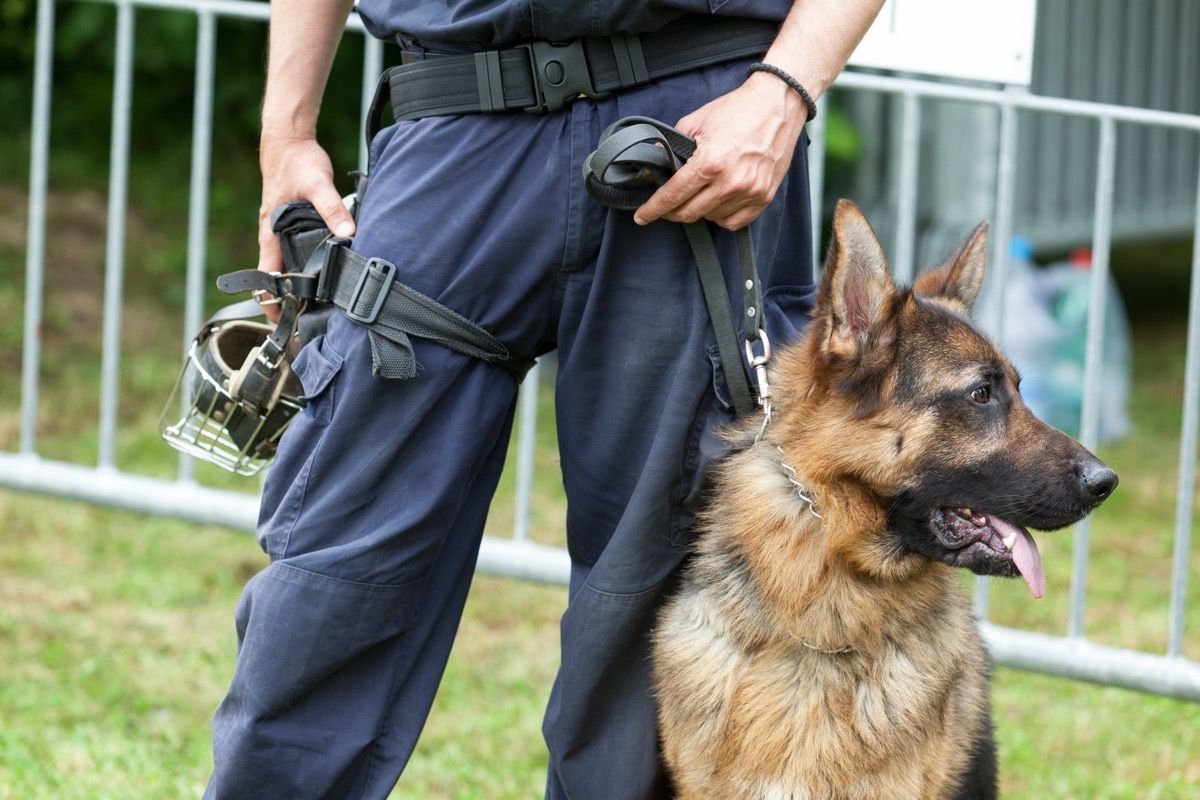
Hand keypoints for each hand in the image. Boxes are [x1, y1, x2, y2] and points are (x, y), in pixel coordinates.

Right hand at [255, 135, 355, 320]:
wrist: (289, 140)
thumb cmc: (297, 161)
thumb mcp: (318, 184)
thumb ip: (334, 209)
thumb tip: (349, 235)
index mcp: (271, 233)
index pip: (266, 278)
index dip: (272, 302)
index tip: (285, 321)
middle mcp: (273, 236)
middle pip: (276, 279)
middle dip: (288, 301)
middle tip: (309, 323)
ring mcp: (281, 231)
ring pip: (288, 266)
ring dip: (300, 286)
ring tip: (320, 308)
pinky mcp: (293, 224)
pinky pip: (297, 252)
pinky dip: (308, 267)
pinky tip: (327, 275)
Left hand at [633, 72, 806, 230]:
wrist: (777, 104)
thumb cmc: (738, 110)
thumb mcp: (697, 121)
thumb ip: (674, 144)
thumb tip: (655, 158)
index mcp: (709, 163)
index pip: (672, 196)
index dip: (653, 209)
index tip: (642, 217)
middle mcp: (729, 182)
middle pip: (689, 213)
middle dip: (672, 212)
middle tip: (666, 206)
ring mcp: (749, 192)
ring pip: (710, 218)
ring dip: (699, 210)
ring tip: (699, 192)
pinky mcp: (763, 197)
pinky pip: (734, 222)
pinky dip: (721, 216)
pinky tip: (717, 202)